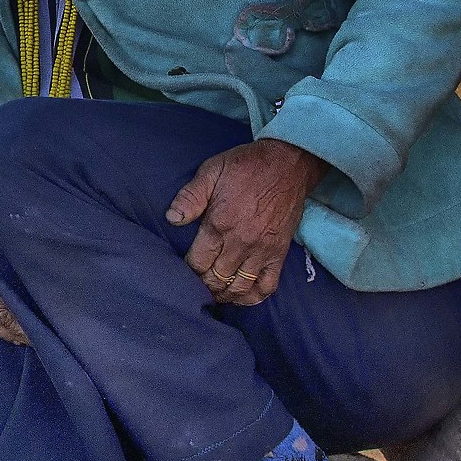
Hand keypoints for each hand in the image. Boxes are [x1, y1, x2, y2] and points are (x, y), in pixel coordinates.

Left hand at [165, 138, 327, 304]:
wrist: (288, 163)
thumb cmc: (247, 165)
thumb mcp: (211, 170)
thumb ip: (190, 197)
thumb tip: (172, 219)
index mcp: (220, 223)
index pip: (198, 262)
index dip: (187, 269)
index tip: (182, 269)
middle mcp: (241, 242)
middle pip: (216, 278)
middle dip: (202, 285)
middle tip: (195, 284)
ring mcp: (262, 250)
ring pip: (239, 287)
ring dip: (223, 295)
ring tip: (213, 293)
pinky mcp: (280, 253)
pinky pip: (267, 286)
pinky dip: (253, 297)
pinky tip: (240, 297)